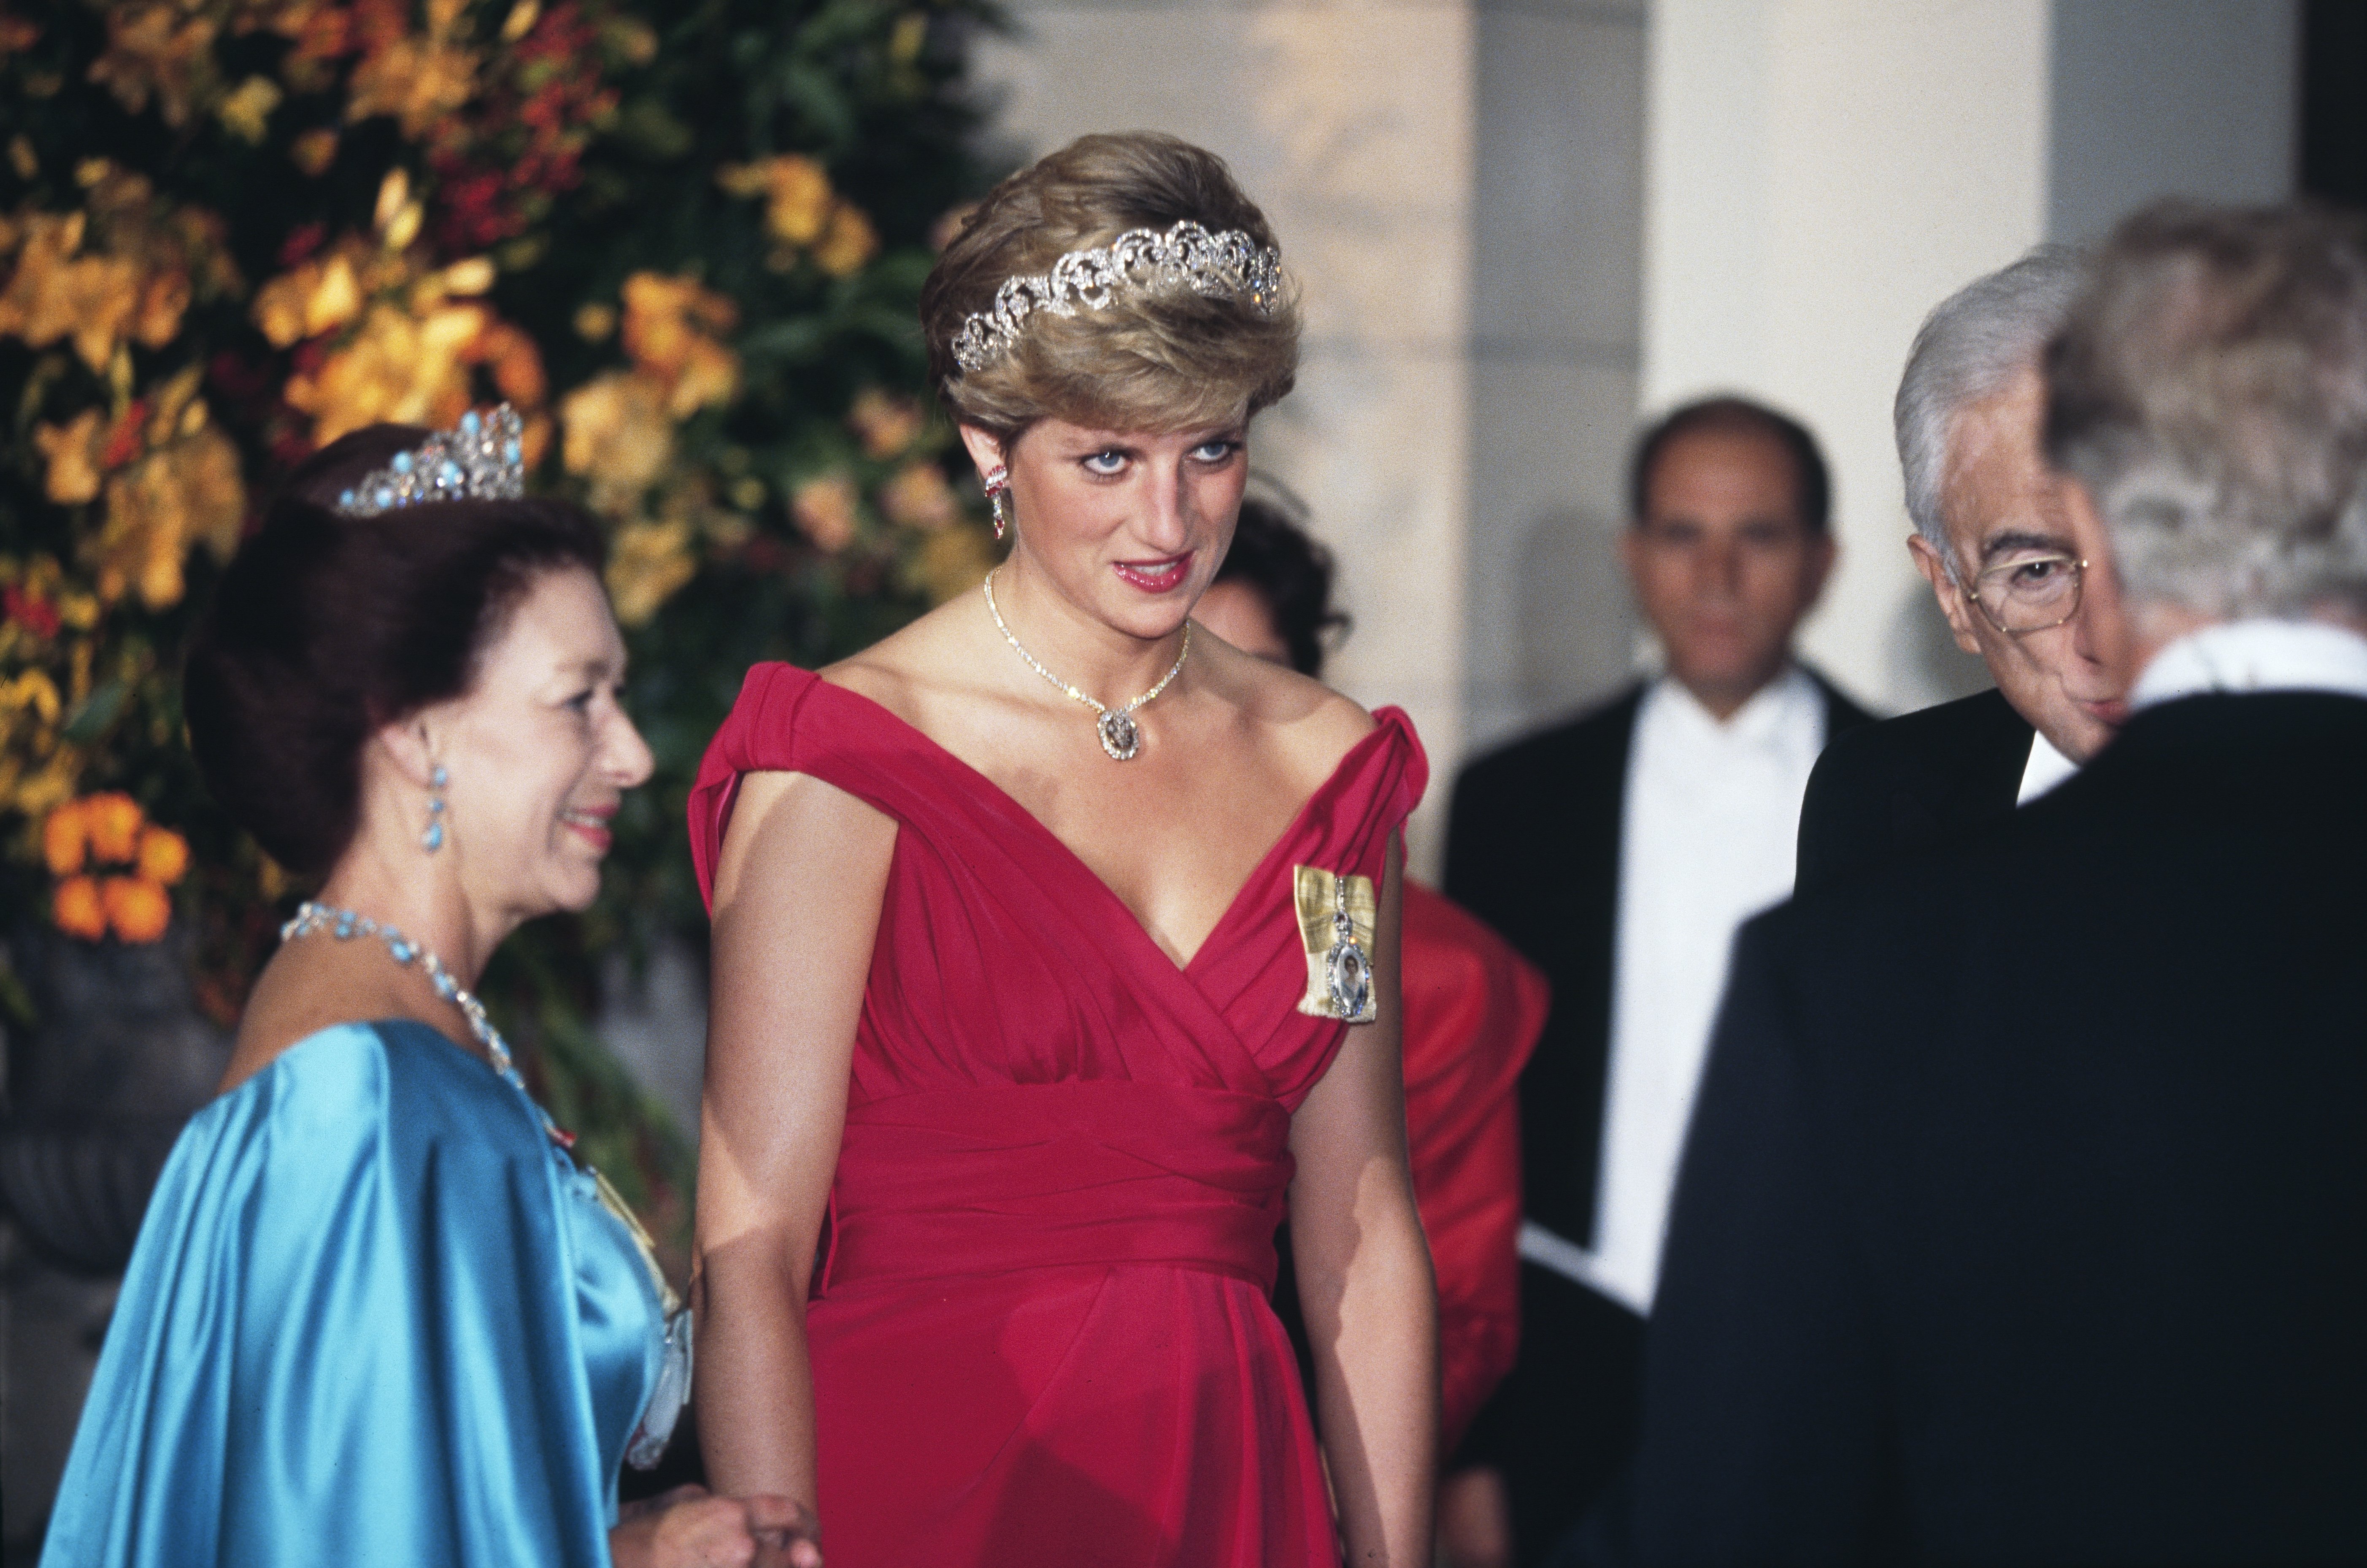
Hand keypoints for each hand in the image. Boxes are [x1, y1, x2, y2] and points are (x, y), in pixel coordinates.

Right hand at [610, 1485, 822, 1567]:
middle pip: (788, 1556)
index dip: (804, 1524)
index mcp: (729, 1513)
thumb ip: (705, 1500)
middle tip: (801, 1560)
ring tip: (772, 1563)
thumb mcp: (671, 1502)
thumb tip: (720, 1502)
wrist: (609, 1565)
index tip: (810, 1533)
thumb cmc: (633, 1542)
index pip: (786, 1512)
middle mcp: (740, 1546)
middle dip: (794, 1560)